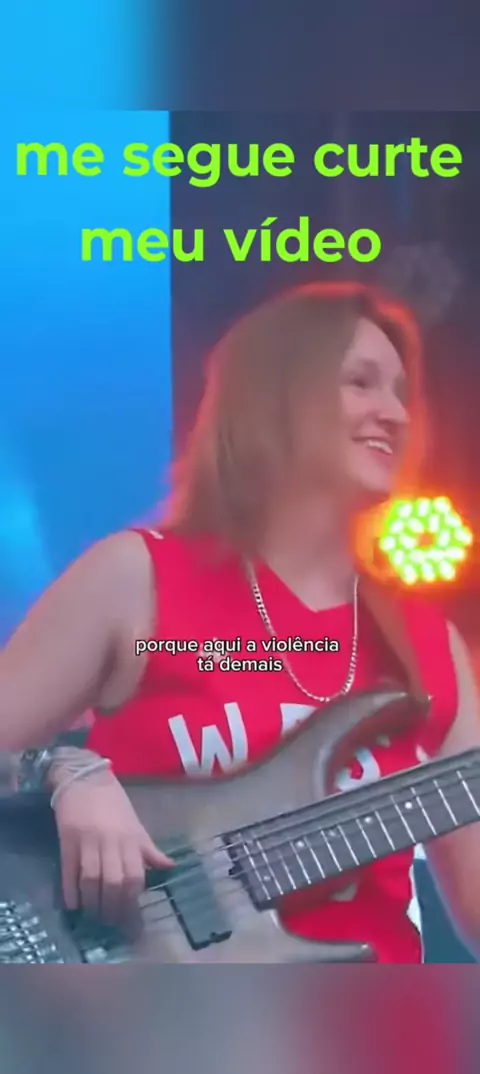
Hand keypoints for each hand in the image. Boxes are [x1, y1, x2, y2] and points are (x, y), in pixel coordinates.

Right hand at [52, 770, 172, 920]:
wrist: (85, 778)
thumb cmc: (113, 803)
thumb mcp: (135, 824)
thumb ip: (149, 849)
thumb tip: (169, 867)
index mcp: (131, 838)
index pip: (135, 876)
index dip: (132, 900)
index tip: (130, 919)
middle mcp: (111, 841)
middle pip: (114, 881)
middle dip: (112, 907)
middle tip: (110, 922)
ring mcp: (88, 841)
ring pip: (92, 879)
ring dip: (92, 902)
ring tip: (93, 915)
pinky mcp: (68, 840)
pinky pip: (70, 871)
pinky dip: (71, 891)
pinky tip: (73, 904)